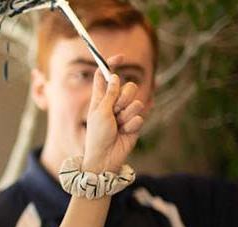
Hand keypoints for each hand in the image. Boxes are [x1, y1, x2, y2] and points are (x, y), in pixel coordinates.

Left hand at [83, 55, 144, 172]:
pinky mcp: (135, 123)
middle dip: (123, 97)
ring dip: (126, 114)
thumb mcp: (100, 112)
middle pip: (128, 86)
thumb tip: (115, 76)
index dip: (112, 64)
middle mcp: (113, 103)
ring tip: (118, 125)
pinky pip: (140, 116)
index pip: (105, 76)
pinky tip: (124, 133)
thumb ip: (109, 94)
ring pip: (135, 101)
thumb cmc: (97, 135)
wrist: (106, 157)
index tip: (120, 57)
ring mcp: (125, 113)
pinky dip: (131, 125)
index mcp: (100, 98)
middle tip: (115, 111)